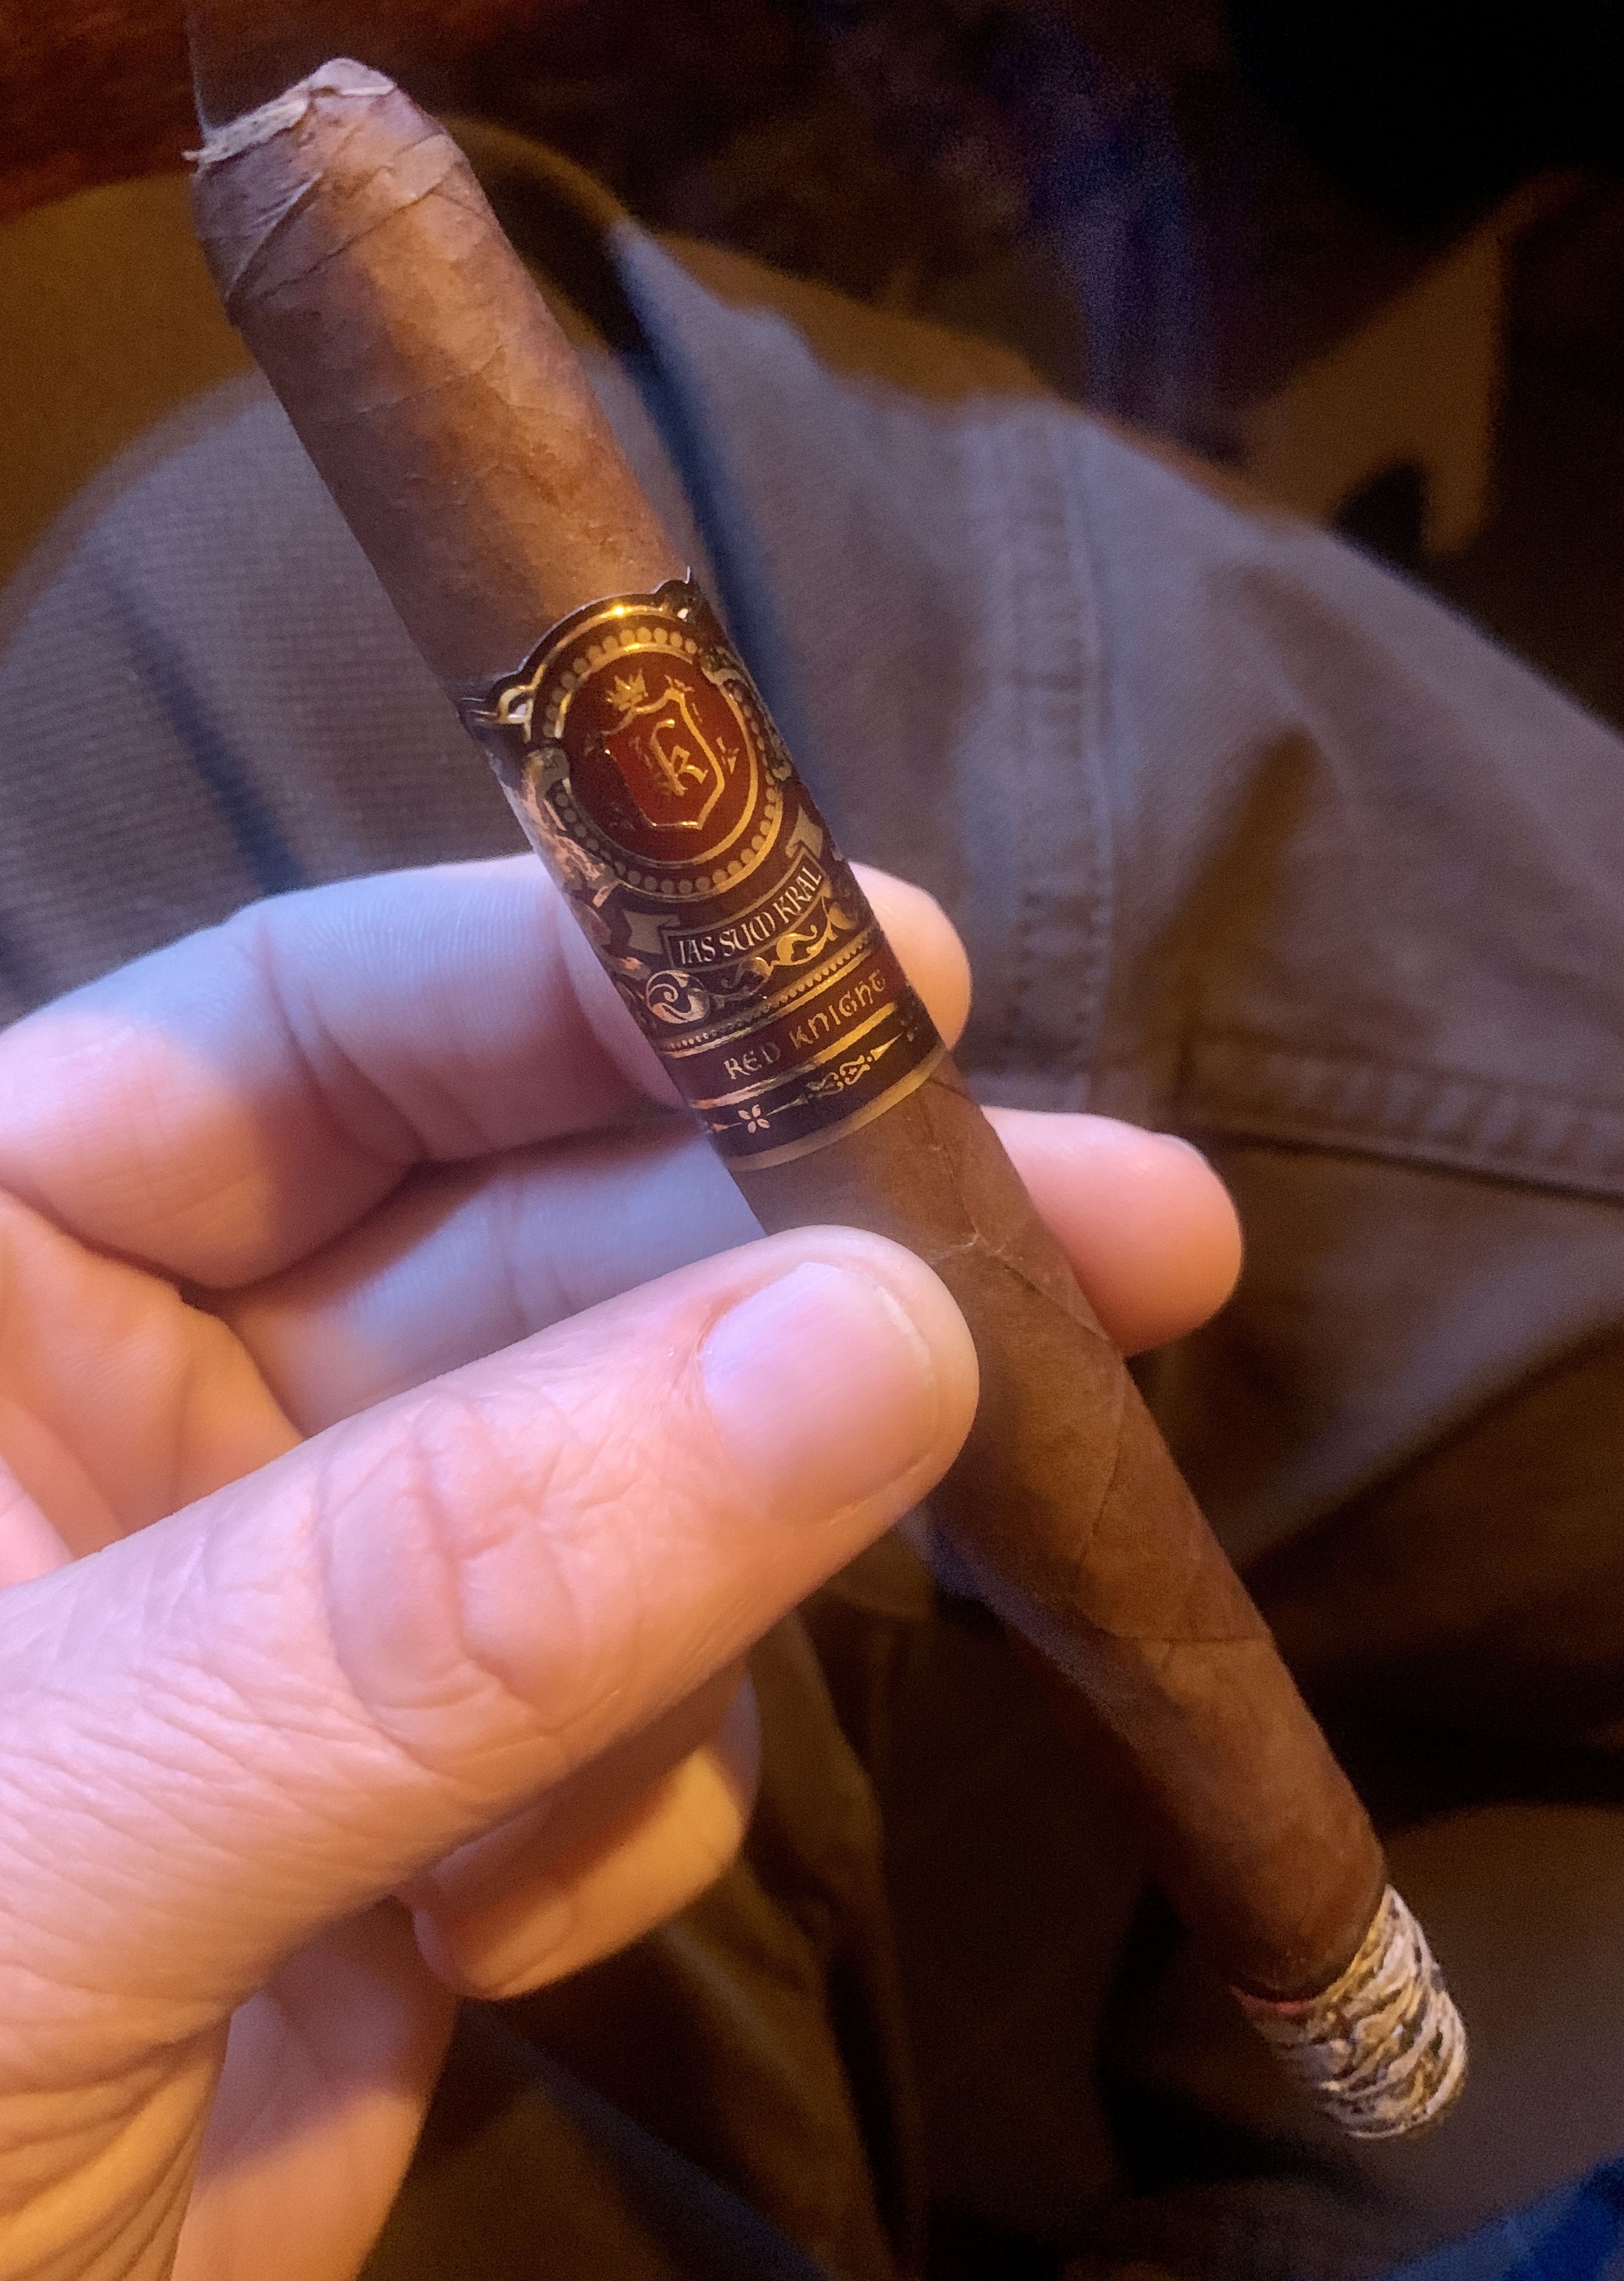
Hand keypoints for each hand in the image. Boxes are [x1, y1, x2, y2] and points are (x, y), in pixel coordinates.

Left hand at [0, 856, 1238, 2280]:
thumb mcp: (54, 1831)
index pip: (307, 1040)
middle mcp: (157, 1413)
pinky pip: (626, 1719)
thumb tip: (860, 1347)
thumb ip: (423, 1597)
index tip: (884, 973)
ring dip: (752, 1547)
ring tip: (896, 1584)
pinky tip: (515, 1930)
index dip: (583, 979)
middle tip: (1131, 1230)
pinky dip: (640, 1799)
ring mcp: (309, 1617)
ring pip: (631, 1481)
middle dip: (815, 1244)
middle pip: (538, 1244)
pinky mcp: (419, 1815)